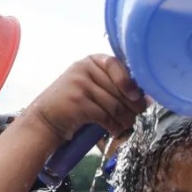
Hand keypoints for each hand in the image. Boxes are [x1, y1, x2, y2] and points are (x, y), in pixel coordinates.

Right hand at [30, 55, 146, 140]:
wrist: (46, 119)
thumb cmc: (75, 104)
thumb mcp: (92, 87)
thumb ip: (114, 87)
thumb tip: (145, 98)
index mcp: (91, 61)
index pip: (116, 65)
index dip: (130, 81)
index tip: (137, 95)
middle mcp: (84, 68)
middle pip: (119, 88)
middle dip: (131, 106)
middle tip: (135, 116)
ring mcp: (80, 84)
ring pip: (115, 104)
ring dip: (125, 119)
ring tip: (125, 126)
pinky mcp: (78, 102)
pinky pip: (105, 116)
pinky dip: (114, 126)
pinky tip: (114, 130)